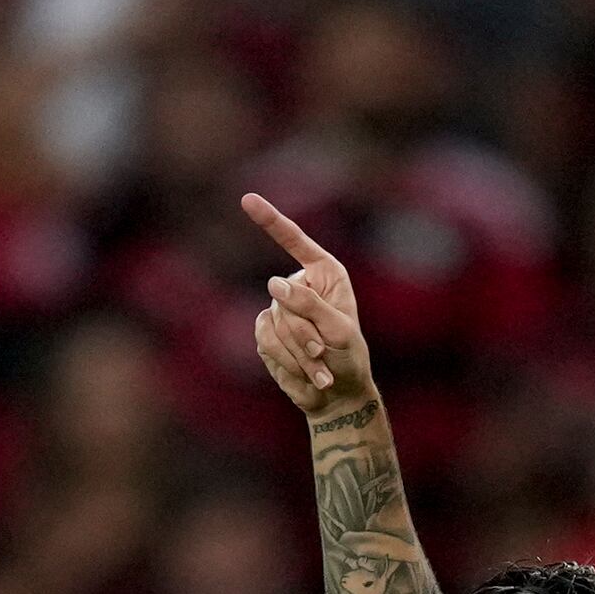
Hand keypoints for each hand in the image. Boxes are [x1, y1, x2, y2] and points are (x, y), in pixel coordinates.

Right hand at [246, 194, 374, 416]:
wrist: (336, 394)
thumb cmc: (348, 358)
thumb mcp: (338, 329)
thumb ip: (309, 304)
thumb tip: (273, 283)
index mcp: (325, 273)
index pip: (295, 241)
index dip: (270, 220)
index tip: (246, 199)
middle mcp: (300, 285)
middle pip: (283, 297)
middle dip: (302, 331)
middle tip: (322, 353)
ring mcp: (280, 308)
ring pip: (273, 320)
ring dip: (296, 350)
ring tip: (318, 367)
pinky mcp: (266, 331)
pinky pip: (264, 337)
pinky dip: (284, 359)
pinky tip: (305, 372)